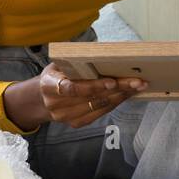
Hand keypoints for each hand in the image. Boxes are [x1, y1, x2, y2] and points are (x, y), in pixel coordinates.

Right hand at [2, 63, 148, 132]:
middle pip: (91, 97)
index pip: (72, 88)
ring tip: (137, 87)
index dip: (93, 86)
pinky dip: (115, 103)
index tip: (112, 81)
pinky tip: (127, 95)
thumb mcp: (58, 65)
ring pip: (99, 106)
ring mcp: (65, 116)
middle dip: (118, 89)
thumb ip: (74, 63)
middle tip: (137, 81)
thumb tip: (104, 54)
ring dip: (121, 96)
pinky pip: (99, 113)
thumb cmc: (55, 75)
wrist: (41, 98)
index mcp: (49, 85)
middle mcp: (56, 104)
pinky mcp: (75, 123)